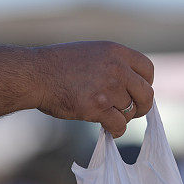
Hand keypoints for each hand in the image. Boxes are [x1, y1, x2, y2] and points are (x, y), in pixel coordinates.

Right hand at [0, 41, 154, 137]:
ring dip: (123, 118)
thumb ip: (114, 65)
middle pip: (146, 94)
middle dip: (141, 106)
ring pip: (132, 111)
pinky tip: (108, 129)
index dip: (145, 84)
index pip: (148, 70)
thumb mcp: (92, 53)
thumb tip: (132, 87)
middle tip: (132, 111)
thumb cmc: (59, 66)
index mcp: (116, 52)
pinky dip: (116, 130)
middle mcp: (117, 68)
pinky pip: (119, 125)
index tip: (136, 92)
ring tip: (110, 117)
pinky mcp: (98, 107)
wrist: (35, 74)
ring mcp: (109, 88)